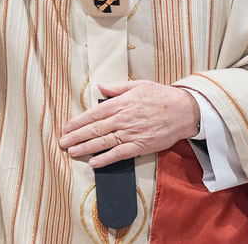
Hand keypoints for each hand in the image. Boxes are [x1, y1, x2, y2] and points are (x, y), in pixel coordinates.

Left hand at [59, 81, 199, 168]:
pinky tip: (93, 162)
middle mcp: (124, 118)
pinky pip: (119, 154)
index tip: (67, 127)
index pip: (95, 113)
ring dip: (85, 148)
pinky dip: (105, 159)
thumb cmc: (162, 96)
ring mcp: (131, 133)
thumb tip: (100, 86)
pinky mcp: (140, 145)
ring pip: (103, 142)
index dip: (79, 121)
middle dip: (76, 136)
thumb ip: (118, 88)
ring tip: (72, 151)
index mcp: (122, 103)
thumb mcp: (139, 85)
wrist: (184, 111)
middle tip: (62, 142)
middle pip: (95, 129)